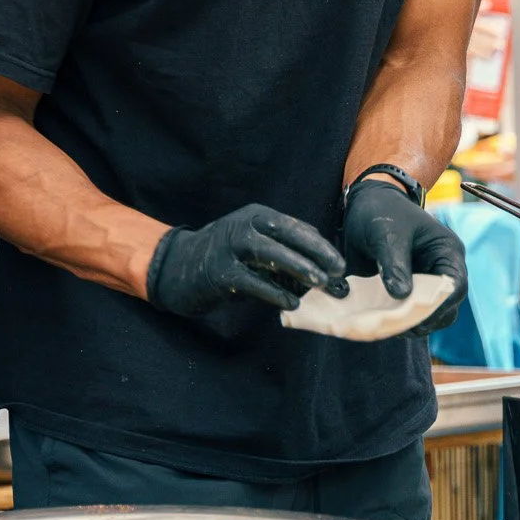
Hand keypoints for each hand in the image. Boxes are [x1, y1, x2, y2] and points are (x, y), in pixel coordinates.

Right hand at [146, 205, 347, 315]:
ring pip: (270, 254)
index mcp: (255, 216)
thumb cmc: (227, 259)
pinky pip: (252, 281)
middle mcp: (242, 226)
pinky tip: (292, 303)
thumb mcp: (253, 246)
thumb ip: (282, 253)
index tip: (340, 263)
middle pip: (285, 237)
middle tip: (337, 274)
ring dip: (298, 268)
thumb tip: (322, 272)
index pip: (294, 226)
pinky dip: (274, 292)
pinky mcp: (219, 272)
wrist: (178, 268)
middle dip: (315, 255)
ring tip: (320, 283)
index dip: (319, 244)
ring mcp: (228, 247)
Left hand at [342, 178, 468, 335]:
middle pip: (445, 307)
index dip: (440, 305)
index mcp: (447, 251)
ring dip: (408, 324)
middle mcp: (441, 271)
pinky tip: (377, 321)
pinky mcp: (407, 292)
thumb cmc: (381, 211)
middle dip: (423, 320)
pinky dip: (395, 321)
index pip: (455, 285)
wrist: (364, 204)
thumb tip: (401, 295)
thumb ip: (394, 263)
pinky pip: (407, 314)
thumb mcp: (386, 233)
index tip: (418, 319)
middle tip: (396, 327)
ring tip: (384, 325)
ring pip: (428, 316)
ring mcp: (425, 283)